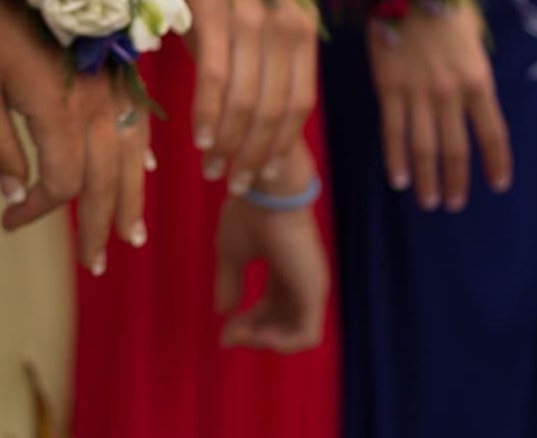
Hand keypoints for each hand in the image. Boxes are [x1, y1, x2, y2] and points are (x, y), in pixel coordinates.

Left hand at [0, 0, 147, 272]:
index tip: (10, 221)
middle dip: (101, 221)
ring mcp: (108, 77)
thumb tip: (16, 193)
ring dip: (132, 193)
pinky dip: (141, 149)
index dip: (39, 209)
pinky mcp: (110, 60)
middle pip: (107, 174)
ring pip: (131, 148)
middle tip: (100, 262)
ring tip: (134, 232)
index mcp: (57, 107)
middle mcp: (94, 98)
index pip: (61, 180)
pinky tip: (147, 167)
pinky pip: (136, 116)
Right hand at [184, 0, 317, 192]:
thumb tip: (244, 109)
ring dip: (230, 143)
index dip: (279, 144)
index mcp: (303, 27)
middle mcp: (288, 25)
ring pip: (247, 100)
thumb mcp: (255, 8)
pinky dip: (209, 113)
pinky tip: (198, 136)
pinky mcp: (218, 12)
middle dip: (254, 154)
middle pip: (275, 110)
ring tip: (212, 168)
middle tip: (232, 182)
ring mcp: (255, 19)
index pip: (299, 102)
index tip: (260, 173)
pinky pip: (216, 77)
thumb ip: (256, 54)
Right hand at [214, 143, 328, 351]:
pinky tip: (258, 334)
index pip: (269, 306)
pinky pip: (306, 336)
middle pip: (280, 321)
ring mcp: (309, 286)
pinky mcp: (314, 292)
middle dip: (251, 334)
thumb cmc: (248, 214)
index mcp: (283, 266)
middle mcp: (300, 278)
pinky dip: (282, 343)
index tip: (222, 329)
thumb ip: (229, 283)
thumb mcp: (231, 253)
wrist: (267, 193)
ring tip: (238, 334)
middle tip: (226, 337)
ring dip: (263, 340)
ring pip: (293, 333)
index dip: (246, 322)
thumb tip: (223, 311)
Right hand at [367, 0, 511, 210]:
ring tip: (428, 201)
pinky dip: (396, 159)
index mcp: (479, 78)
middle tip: (453, 204)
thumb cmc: (442, 2)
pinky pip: (393, 130)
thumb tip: (469, 98)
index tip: (498, 184)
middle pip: (457, 148)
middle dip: (457, 181)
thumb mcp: (473, 36)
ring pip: (425, 147)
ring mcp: (418, 92)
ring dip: (428, 179)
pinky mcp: (388, 87)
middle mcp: (451, 92)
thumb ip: (473, 70)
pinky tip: (399, 179)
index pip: (494, 133)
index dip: (497, 162)